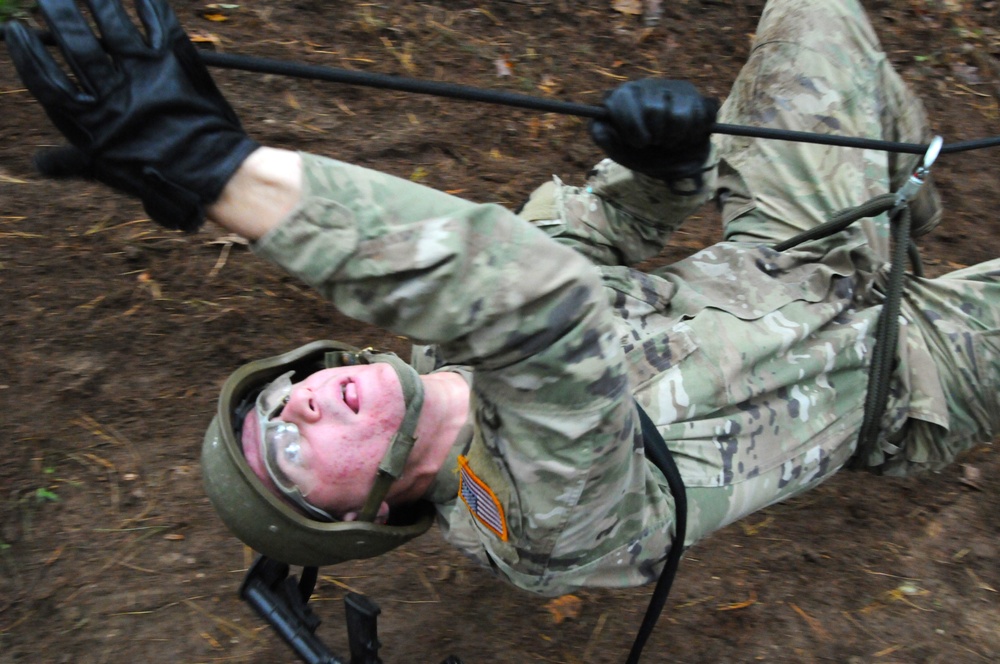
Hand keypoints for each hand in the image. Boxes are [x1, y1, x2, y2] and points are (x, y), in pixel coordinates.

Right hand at [4, 0, 258, 231]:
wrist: (212, 173)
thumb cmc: (156, 175)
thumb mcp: (108, 172)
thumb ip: (71, 163)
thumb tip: (38, 164)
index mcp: (92, 123)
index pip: (47, 82)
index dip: (27, 54)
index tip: (15, 30)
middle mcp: (114, 94)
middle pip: (75, 45)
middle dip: (58, 15)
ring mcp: (145, 75)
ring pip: (112, 27)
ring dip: (97, 1)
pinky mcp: (175, 63)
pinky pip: (156, 24)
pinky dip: (146, 4)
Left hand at [589, 79, 717, 185]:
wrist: (672, 164)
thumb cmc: (640, 153)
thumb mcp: (618, 150)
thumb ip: (603, 137)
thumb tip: (600, 124)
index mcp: (626, 95)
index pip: (623, 98)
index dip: (632, 125)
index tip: (638, 142)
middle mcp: (650, 86)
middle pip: (653, 109)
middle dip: (655, 136)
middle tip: (655, 142)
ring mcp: (677, 89)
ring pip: (678, 114)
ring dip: (674, 138)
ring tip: (669, 141)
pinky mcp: (700, 99)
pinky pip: (700, 115)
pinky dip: (693, 135)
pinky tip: (687, 137)